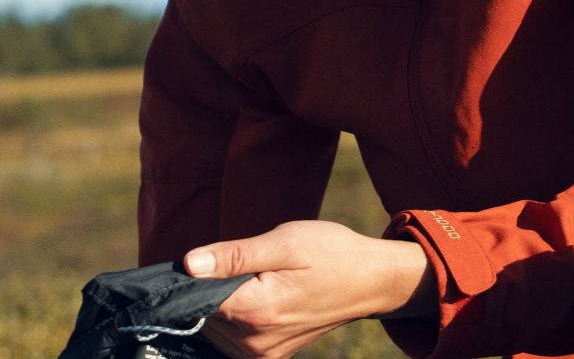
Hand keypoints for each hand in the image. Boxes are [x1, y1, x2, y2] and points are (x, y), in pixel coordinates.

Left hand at [184, 220, 435, 358]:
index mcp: (253, 309)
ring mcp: (259, 354)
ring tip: (262, 277)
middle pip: (203, 313)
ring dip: (226, 301)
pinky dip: (237, 315)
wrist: (369, 280)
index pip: (194, 298)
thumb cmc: (331, 252)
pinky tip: (261, 294)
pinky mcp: (267, 357)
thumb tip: (188, 264)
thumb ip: (236, 255)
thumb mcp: (286, 241)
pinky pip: (231, 338)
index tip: (213, 257)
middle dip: (213, 286)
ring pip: (215, 326)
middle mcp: (251, 341)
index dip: (194, 275)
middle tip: (251, 261)